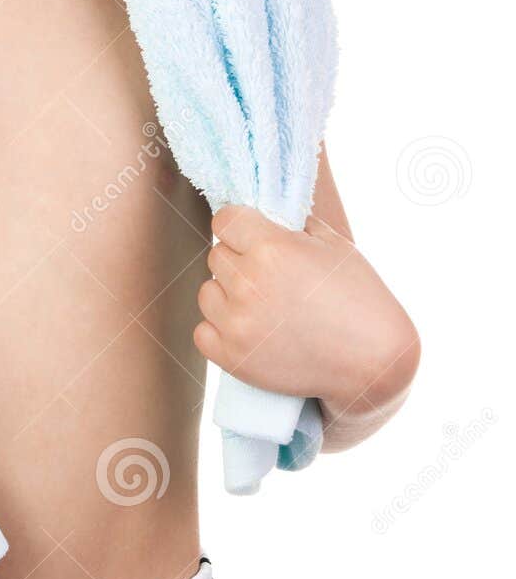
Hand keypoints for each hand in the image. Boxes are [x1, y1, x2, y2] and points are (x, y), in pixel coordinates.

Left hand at [194, 205, 419, 415]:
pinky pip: (203, 332)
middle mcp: (248, 284)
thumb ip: (293, 225)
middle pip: (217, 256)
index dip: (239, 226)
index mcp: (271, 248)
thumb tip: (266, 215)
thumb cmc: (360, 299)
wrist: (374, 363)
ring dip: (227, 295)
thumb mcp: (334, 246)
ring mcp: (237, 324)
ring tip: (260, 305)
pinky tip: (249, 330)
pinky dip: (221, 330)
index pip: (224, 220)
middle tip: (267, 276)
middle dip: (239, 260)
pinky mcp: (233, 358)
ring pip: (207, 292)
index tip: (251, 237)